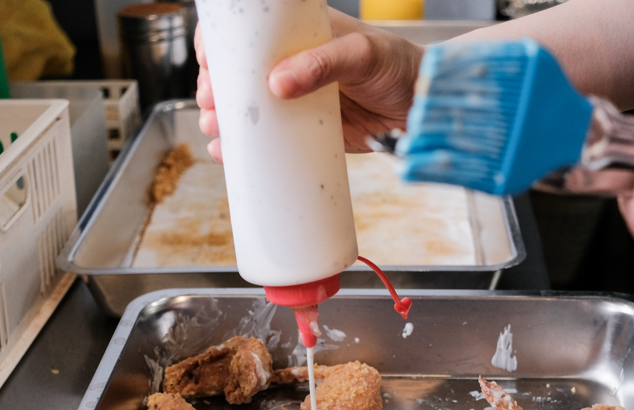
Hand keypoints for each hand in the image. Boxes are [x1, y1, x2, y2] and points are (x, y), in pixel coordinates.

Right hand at [195, 9, 423, 162]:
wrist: (425, 109)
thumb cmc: (401, 67)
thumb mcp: (363, 54)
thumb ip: (323, 64)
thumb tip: (278, 82)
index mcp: (300, 35)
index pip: (249, 32)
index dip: (220, 45)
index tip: (209, 63)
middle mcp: (292, 66)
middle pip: (237, 74)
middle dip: (215, 88)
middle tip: (210, 103)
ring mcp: (295, 100)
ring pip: (246, 109)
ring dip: (223, 119)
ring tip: (215, 129)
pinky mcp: (304, 132)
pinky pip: (267, 140)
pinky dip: (243, 148)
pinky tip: (227, 153)